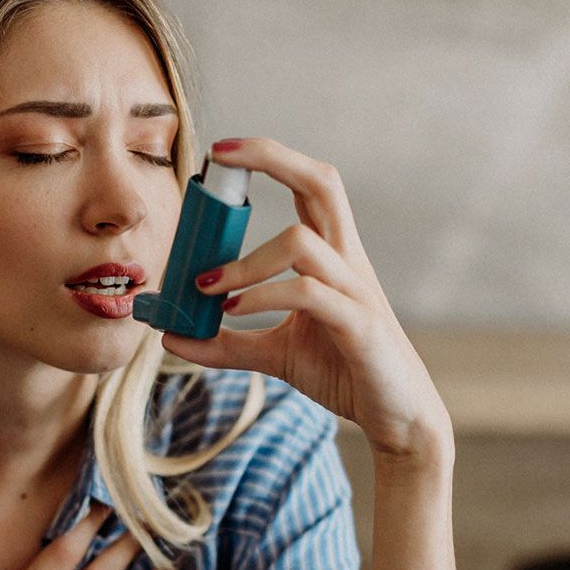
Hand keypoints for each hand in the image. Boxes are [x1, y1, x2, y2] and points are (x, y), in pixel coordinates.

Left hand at [157, 137, 452, 462]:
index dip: (270, 157)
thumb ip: (227, 344)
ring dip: (245, 260)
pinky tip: (233, 312)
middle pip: (321, 183)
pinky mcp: (359, 326)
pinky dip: (263, 296)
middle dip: (272, 158)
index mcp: (333, 256)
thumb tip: (171, 336)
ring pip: (302, 242)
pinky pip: (308, 294)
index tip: (221, 151)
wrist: (397, 417)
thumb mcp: (276, 355)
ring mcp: (356, 291)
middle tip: (219, 158)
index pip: (309, 185)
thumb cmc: (346, 373)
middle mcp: (348, 261)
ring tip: (206, 286)